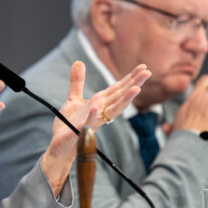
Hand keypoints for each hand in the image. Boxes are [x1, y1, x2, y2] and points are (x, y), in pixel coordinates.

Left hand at [41, 61, 150, 195]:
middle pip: (120, 96)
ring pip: (112, 110)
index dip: (130, 78)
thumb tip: (79, 62)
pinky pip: (89, 123)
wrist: (59, 145)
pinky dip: (93, 116)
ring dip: (124, 100)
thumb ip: (77, 82)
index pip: (117, 89)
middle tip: (148, 72)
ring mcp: (92, 122)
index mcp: (99, 103)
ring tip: (136, 88)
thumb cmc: (69, 124)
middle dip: (134, 84)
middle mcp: (100, 112)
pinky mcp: (80, 132)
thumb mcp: (73, 99)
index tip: (143, 67)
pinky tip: (96, 107)